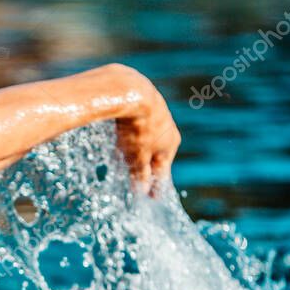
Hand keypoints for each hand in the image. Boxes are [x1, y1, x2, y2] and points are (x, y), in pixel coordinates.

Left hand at [114, 72, 180, 194]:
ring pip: (144, 138)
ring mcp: (156, 113)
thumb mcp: (137, 157)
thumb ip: (140, 174)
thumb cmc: (137, 129)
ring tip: (122, 158)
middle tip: (136, 179)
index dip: (157, 187)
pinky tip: (118, 136)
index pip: (163, 172)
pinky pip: (136, 123)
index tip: (154, 198)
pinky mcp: (141, 102)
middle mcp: (167, 128)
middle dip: (144, 167)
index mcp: (171, 144)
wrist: (130, 91)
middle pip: (154, 153)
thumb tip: (142, 191)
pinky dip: (128, 134)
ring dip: (135, 150)